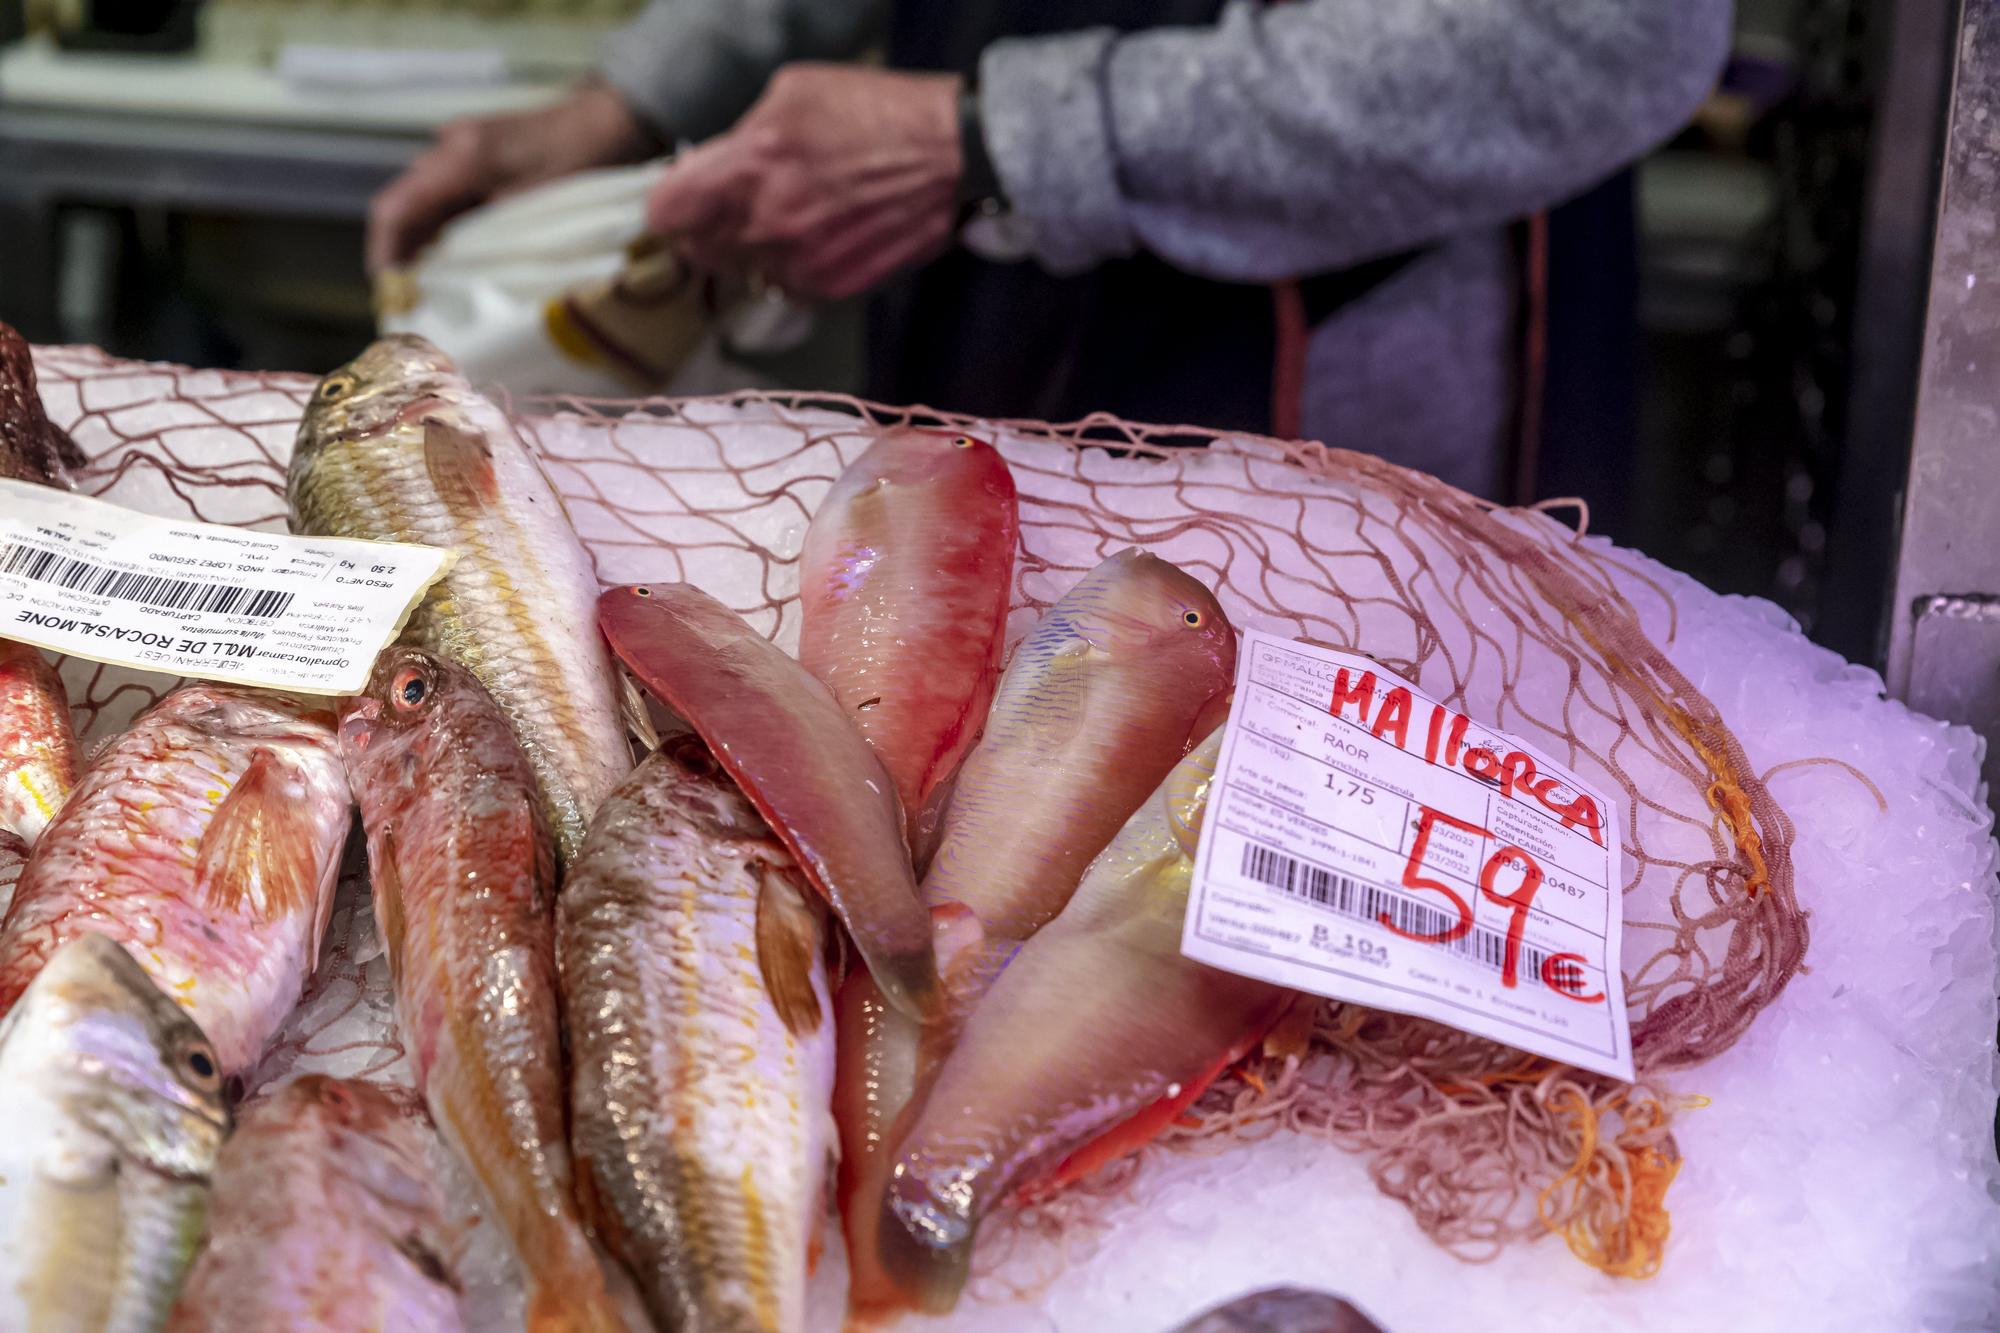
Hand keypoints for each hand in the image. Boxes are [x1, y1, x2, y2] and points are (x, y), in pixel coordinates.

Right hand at [368, 82, 658, 273]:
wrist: (611, 120)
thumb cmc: (580, 165)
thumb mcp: (533, 212)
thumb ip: (484, 240)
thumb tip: (444, 280)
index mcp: (457, 160)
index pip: (395, 210)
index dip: (385, 255)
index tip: (393, 292)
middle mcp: (449, 147)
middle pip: (405, 208)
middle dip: (402, 255)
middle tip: (415, 301)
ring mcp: (462, 146)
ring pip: (425, 203)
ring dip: (424, 244)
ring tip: (435, 289)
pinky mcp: (479, 154)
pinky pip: (448, 195)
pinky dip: (446, 228)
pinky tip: (459, 261)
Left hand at [647, 65, 961, 300]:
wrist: (951, 156)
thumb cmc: (874, 112)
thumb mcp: (791, 93)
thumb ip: (739, 137)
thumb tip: (711, 167)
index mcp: (748, 167)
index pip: (666, 214)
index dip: (670, 206)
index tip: (681, 201)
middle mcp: (766, 224)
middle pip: (698, 251)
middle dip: (706, 230)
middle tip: (732, 210)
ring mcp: (798, 263)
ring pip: (742, 273)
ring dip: (751, 252)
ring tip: (786, 221)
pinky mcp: (831, 288)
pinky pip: (786, 286)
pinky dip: (791, 268)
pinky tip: (818, 237)